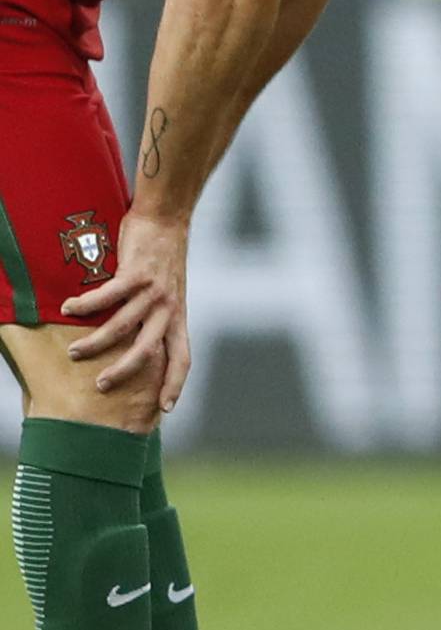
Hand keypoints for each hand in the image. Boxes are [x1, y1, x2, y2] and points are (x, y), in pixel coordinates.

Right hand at [60, 211, 191, 410]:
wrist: (167, 221)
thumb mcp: (169, 294)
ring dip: (96, 342)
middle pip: (150, 350)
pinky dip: (86, 305)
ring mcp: (154, 292)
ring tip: (75, 352)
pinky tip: (68, 310)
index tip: (166, 408)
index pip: (183, 358)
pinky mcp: (137, 274)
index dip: (176, 384)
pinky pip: (107, 296)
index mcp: (178, 317)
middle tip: (101, 385)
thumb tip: (133, 340)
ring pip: (123, 325)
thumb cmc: (163, 259)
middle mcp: (169, 309)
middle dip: (125, 371)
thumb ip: (155, 317)